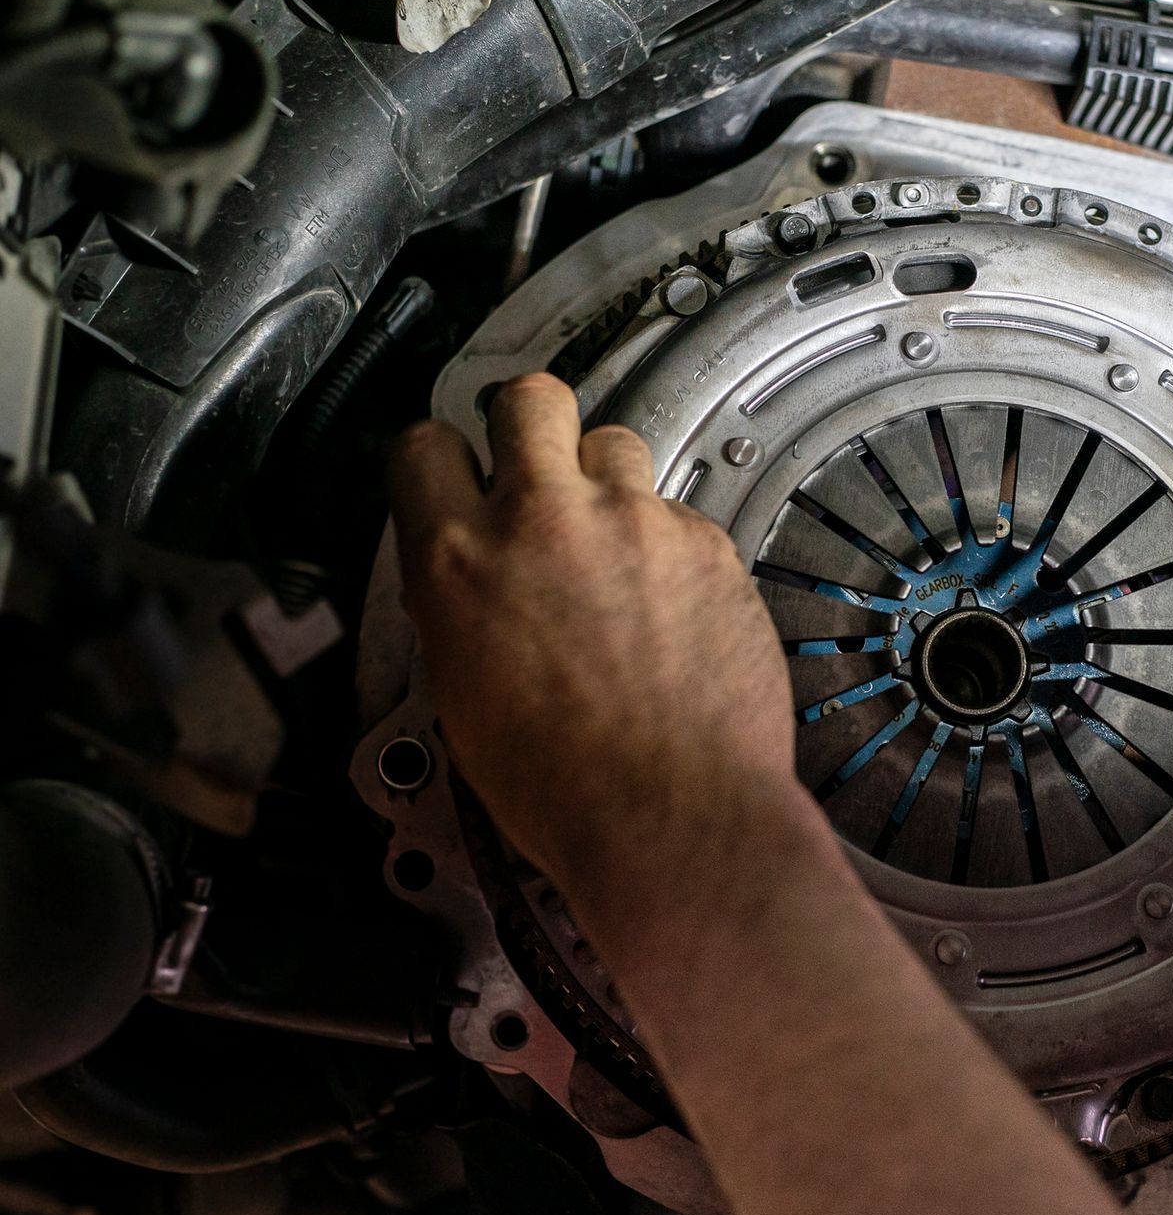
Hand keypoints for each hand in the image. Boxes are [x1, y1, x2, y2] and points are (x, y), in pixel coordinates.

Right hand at [386, 373, 799, 880]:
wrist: (671, 815)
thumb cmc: (567, 785)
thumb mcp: (461, 693)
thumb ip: (462, 605)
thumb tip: (471, 579)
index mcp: (458, 562)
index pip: (423, 447)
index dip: (441, 456)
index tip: (457, 470)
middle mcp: (544, 521)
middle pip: (529, 398)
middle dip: (530, 423)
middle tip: (539, 461)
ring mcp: (634, 523)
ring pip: (615, 442)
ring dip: (608, 481)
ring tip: (613, 542)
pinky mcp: (706, 542)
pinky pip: (680, 511)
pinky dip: (671, 543)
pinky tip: (670, 600)